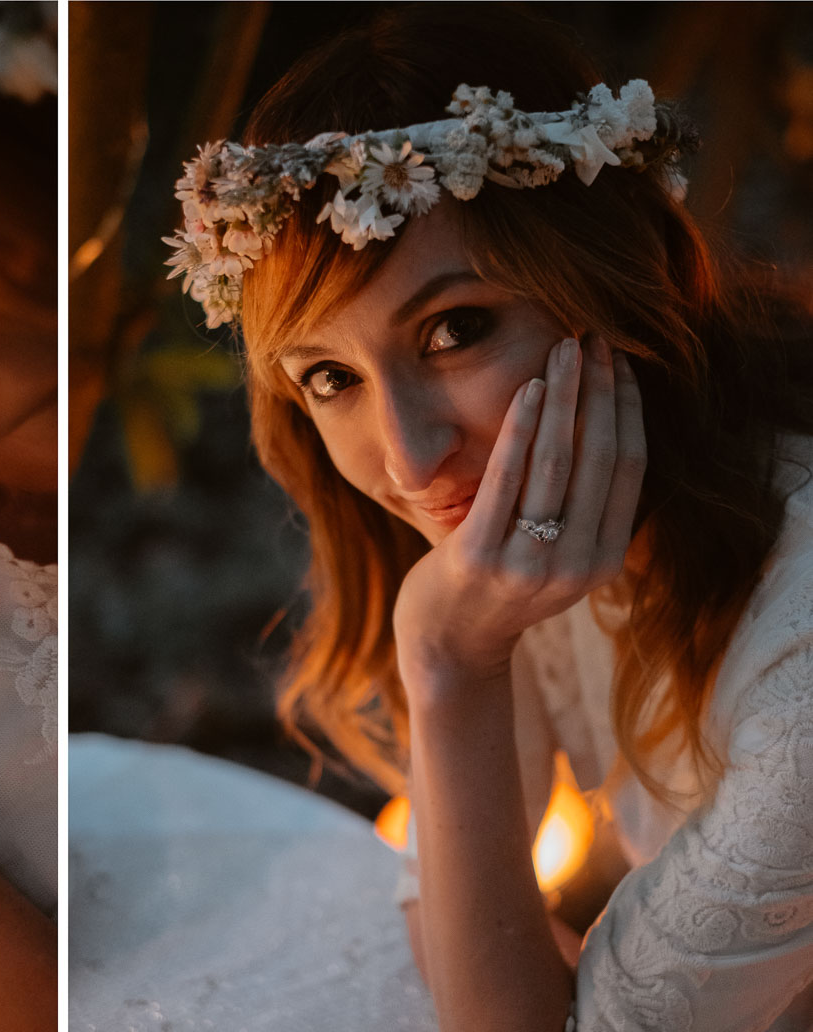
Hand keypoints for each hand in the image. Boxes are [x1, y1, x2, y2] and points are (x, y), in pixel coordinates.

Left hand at [393, 334, 646, 686]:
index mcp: (602, 561)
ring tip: (563, 350)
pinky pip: (507, 478)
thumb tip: (606, 428)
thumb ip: (584, 512)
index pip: (630, 467)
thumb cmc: (499, 588)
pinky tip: (529, 388)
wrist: (447, 645)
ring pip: (558, 461)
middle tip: (594, 339)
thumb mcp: (558, 558)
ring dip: (564, 396)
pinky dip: (521, 428)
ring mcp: (528, 562)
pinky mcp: (480, 555)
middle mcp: (574, 564)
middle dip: (600, 390)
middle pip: (599, 456)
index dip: (630, 409)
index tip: (622, 363)